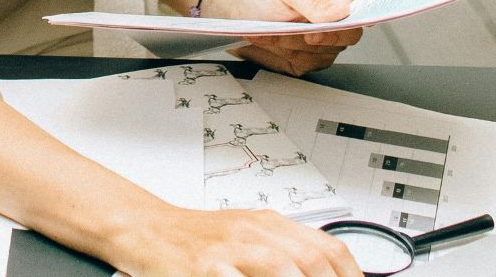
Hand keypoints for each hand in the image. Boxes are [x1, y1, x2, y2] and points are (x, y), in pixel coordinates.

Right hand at [114, 206, 360, 276]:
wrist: (144, 228)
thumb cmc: (195, 240)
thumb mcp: (245, 237)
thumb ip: (283, 253)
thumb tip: (323, 272)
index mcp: (268, 224)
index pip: (327, 247)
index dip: (351, 275)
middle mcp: (252, 232)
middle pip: (311, 259)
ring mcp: (227, 249)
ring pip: (281, 268)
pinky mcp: (202, 266)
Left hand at [209, 0, 372, 75]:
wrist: (238, 18)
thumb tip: (341, 11)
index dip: (383, 4)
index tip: (378, 14)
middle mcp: (337, 19)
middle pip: (354, 33)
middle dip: (327, 35)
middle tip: (308, 33)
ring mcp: (326, 42)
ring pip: (328, 51)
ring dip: (297, 42)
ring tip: (275, 29)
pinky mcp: (311, 60)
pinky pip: (310, 63)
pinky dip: (288, 53)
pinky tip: (273, 40)